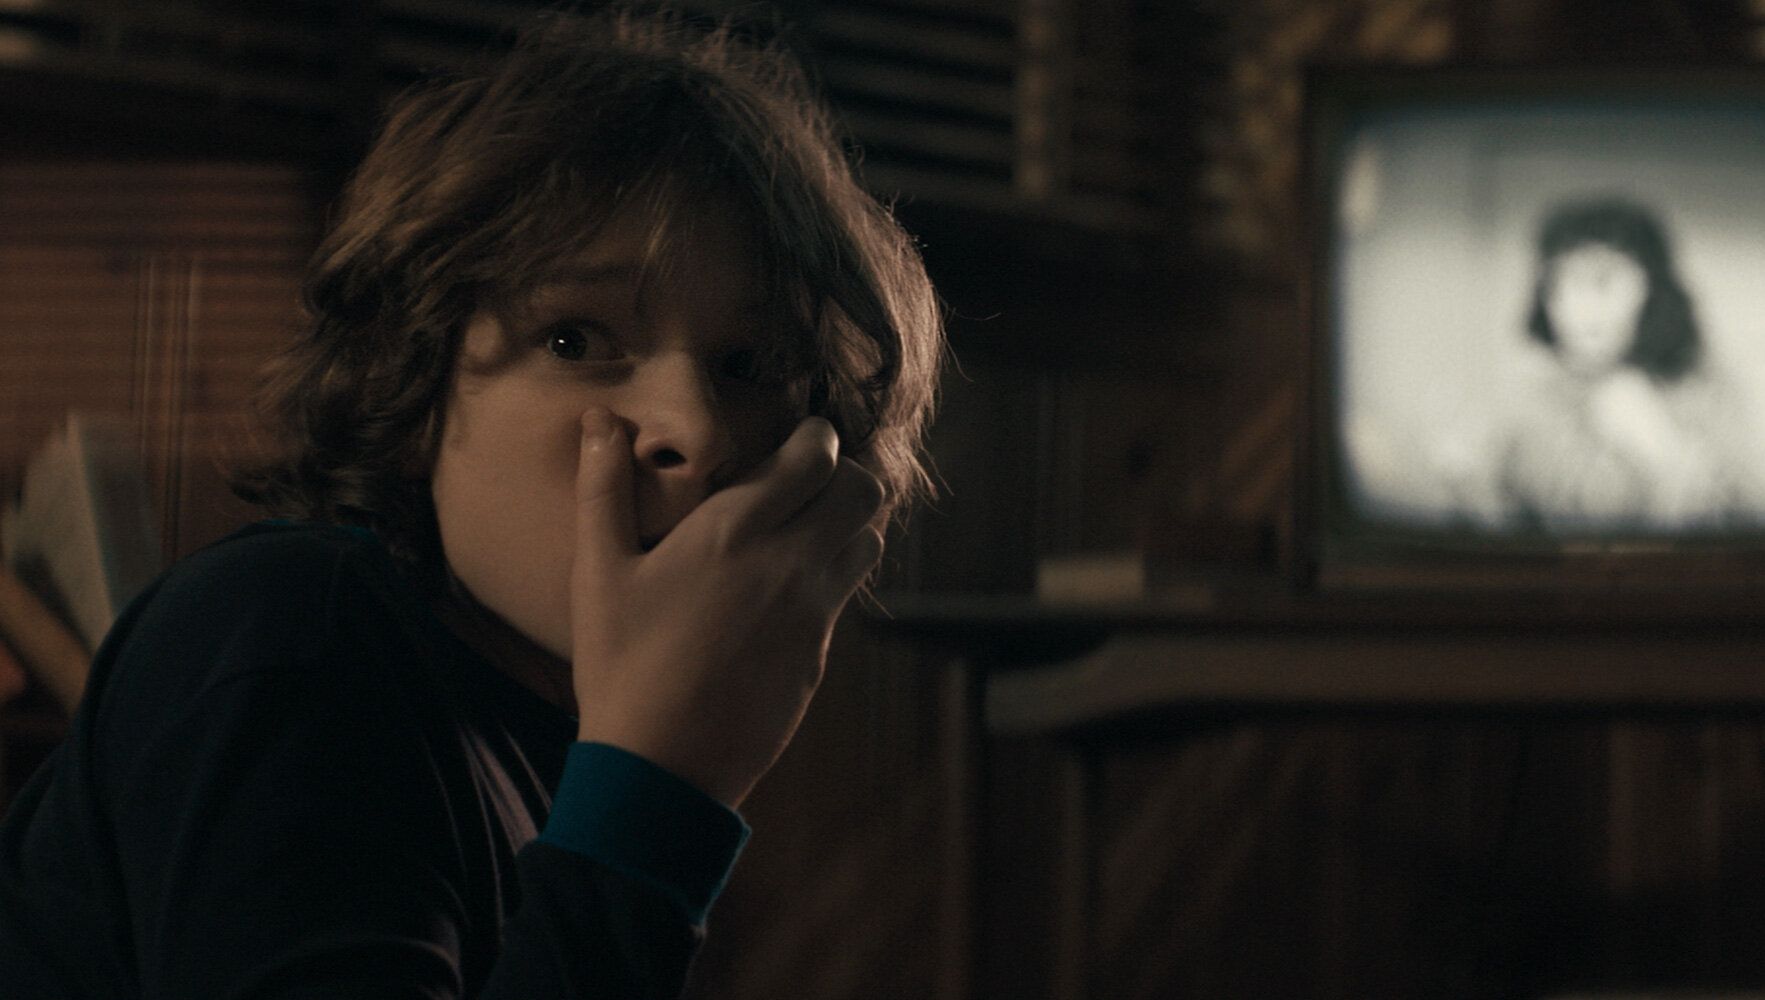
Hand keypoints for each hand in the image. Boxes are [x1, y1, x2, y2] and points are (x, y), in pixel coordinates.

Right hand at [569, 409, 884, 808]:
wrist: (662, 768)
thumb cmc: (621, 667)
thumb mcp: (599, 574)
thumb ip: (603, 489)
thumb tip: (600, 422)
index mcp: (735, 532)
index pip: (816, 457)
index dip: (819, 436)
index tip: (802, 434)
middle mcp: (790, 564)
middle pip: (864, 491)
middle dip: (845, 472)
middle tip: (809, 474)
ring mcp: (814, 614)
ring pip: (868, 542)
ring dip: (848, 523)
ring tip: (806, 524)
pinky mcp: (820, 656)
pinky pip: (845, 596)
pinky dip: (833, 574)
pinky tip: (789, 586)